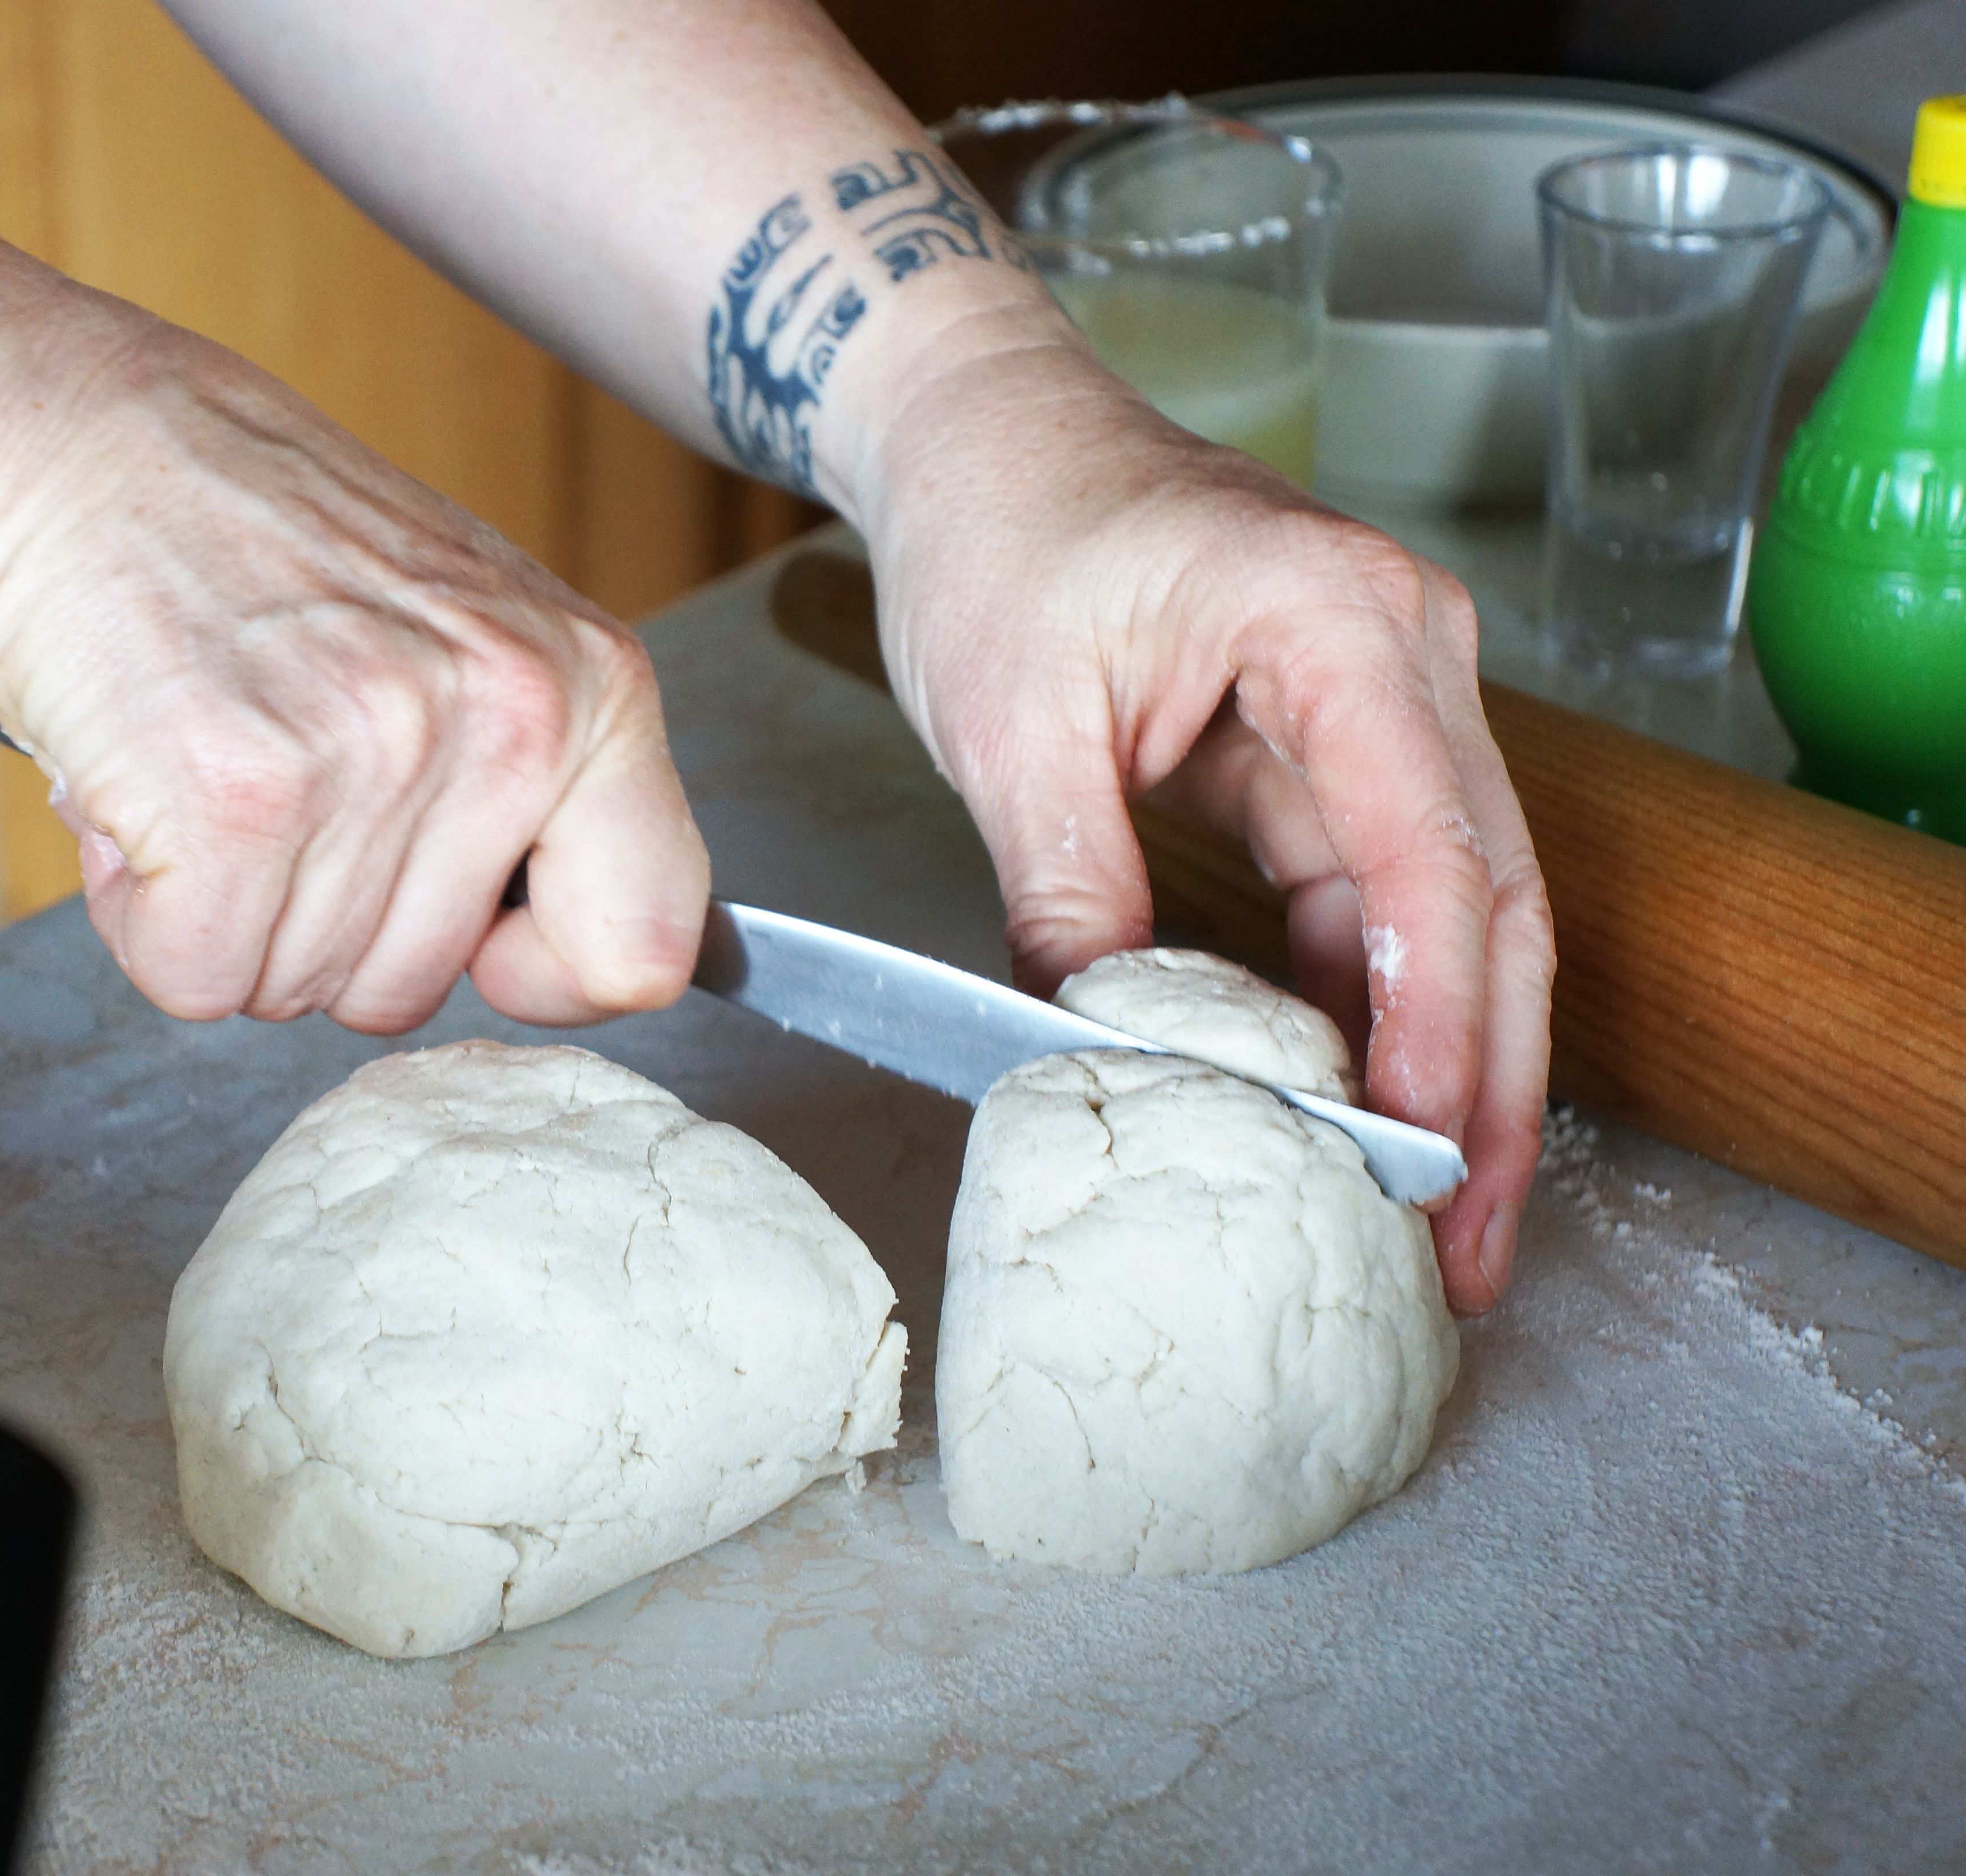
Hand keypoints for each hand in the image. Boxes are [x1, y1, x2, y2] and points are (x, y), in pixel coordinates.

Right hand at [0, 319, 707, 1033]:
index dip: (543, 974)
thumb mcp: (465, 631)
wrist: (67, 444)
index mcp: (591, 682)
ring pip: (296, 990)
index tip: (474, 939)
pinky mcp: (238, 800)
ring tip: (200, 760)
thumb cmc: (252, 542)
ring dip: (223, 909)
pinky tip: (139, 791)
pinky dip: (142, 916)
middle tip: (265, 776)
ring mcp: (375, 756)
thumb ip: (536, 785)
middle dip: (320, 922)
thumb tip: (577, 961)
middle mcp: (508, 719)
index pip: (649, 946)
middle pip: (418, 990)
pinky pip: (197, 976)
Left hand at [847, 330, 1553, 1315]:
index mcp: (1342, 621)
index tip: (1428, 1149)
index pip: (1431, 853)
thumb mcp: (1010, 721)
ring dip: (1441, 1064)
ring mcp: (1376, 705)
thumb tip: (1101, 1052)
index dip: (1439, 1020)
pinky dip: (1363, 1008)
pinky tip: (1350, 1113)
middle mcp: (1401, 657)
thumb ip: (1068, 889)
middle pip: (1492, 899)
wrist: (977, 434)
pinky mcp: (1325, 751)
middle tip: (1471, 1243)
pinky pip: (1368, 900)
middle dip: (1490, 1082)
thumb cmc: (997, 529)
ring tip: (1429, 1217)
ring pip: (1447, 915)